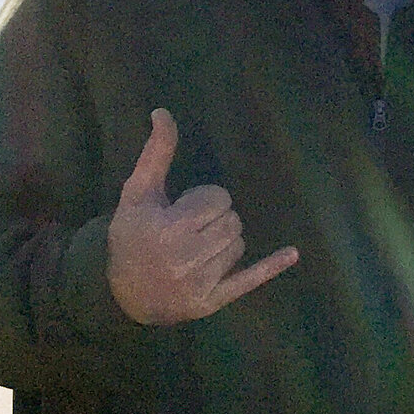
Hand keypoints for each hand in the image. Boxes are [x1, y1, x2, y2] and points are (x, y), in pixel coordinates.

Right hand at [106, 109, 298, 325]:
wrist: (121, 293)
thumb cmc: (131, 235)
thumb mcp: (138, 193)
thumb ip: (156, 153)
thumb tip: (163, 112)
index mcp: (168, 228)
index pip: (219, 199)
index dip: (205, 200)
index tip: (186, 209)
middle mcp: (185, 258)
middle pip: (232, 221)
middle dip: (216, 219)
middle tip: (192, 229)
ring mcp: (200, 283)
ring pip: (239, 244)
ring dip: (225, 241)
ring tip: (198, 248)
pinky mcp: (212, 302)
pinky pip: (249, 280)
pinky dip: (270, 267)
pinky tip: (292, 254)